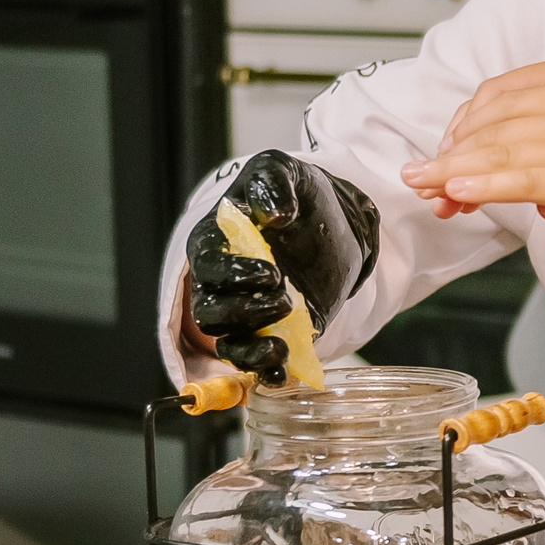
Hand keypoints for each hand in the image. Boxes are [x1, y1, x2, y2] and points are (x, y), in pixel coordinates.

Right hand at [185, 152, 379, 383]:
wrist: (336, 221)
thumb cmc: (299, 194)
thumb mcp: (285, 171)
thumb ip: (272, 182)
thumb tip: (272, 213)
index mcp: (215, 243)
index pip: (208, 267)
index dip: (233, 275)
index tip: (271, 272)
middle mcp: (223, 282)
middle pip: (212, 312)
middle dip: (244, 312)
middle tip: (284, 299)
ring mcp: (246, 310)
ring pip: (230, 342)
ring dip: (251, 350)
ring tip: (280, 346)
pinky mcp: (272, 331)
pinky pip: (256, 361)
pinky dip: (266, 371)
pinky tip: (283, 373)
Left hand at [400, 59, 544, 244]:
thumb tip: (537, 192)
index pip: (499, 94)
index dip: (463, 127)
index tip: (447, 156)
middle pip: (490, 123)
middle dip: (450, 156)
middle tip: (428, 186)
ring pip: (498, 151)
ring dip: (451, 172)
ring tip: (426, 191)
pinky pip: (522, 176)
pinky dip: (481, 184)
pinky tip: (457, 193)